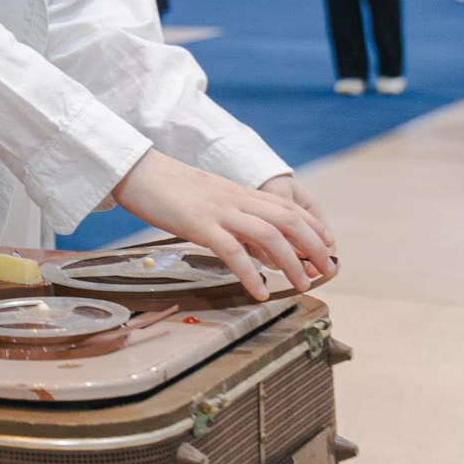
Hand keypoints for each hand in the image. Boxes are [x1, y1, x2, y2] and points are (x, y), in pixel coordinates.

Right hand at [109, 151, 335, 299]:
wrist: (136, 171)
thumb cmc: (166, 187)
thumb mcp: (207, 198)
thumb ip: (230, 214)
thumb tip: (248, 241)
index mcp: (239, 192)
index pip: (288, 207)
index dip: (313, 226)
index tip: (327, 246)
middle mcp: (236, 200)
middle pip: (289, 220)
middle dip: (313, 247)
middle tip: (325, 271)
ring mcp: (220, 211)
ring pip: (270, 236)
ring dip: (291, 263)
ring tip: (301, 285)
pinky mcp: (199, 225)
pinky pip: (233, 251)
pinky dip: (250, 274)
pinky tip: (258, 292)